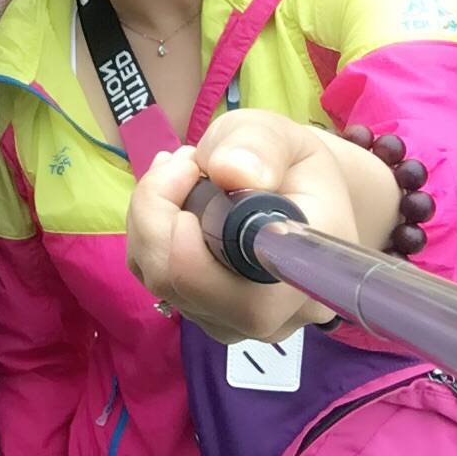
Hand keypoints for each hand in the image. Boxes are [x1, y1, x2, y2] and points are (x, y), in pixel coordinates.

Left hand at [125, 109, 356, 343]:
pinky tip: (169, 195)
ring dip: (151, 215)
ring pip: (160, 278)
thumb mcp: (281, 135)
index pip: (248, 300)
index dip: (196, 253)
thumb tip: (231, 172)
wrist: (294, 192)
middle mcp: (276, 314)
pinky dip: (148, 228)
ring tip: (181, 169)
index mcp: (308, 271)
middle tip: (181, 161)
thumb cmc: (290, 164)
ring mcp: (234, 322)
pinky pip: (151, 274)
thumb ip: (260, 146)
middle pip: (185, 286)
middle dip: (159, 213)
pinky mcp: (200, 311)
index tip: (191, 180)